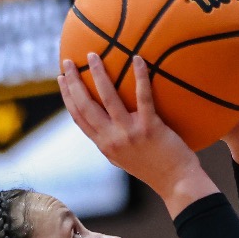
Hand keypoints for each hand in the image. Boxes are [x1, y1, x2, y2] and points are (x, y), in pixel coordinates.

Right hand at [60, 54, 216, 216]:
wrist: (177, 183)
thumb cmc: (156, 168)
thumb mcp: (126, 158)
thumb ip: (115, 140)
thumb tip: (110, 120)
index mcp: (104, 145)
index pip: (79, 118)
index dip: (67, 97)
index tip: (61, 79)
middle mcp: (112, 139)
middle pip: (85, 106)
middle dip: (73, 82)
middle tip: (68, 62)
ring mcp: (130, 133)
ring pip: (108, 98)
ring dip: (98, 74)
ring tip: (93, 55)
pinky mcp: (150, 127)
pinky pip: (143, 97)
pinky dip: (139, 76)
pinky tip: (137, 59)